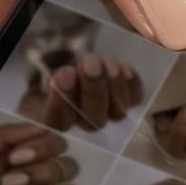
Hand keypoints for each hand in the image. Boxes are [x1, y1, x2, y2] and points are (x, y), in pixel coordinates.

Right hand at [19, 53, 142, 131]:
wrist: (80, 63)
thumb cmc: (60, 69)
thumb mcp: (50, 69)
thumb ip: (52, 76)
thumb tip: (56, 78)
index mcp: (57, 117)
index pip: (58, 121)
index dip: (61, 100)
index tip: (64, 74)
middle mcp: (85, 122)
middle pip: (93, 120)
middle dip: (93, 89)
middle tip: (91, 64)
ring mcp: (109, 114)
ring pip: (117, 112)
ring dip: (113, 85)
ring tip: (106, 62)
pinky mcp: (129, 102)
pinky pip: (135, 100)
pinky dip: (132, 84)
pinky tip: (124, 68)